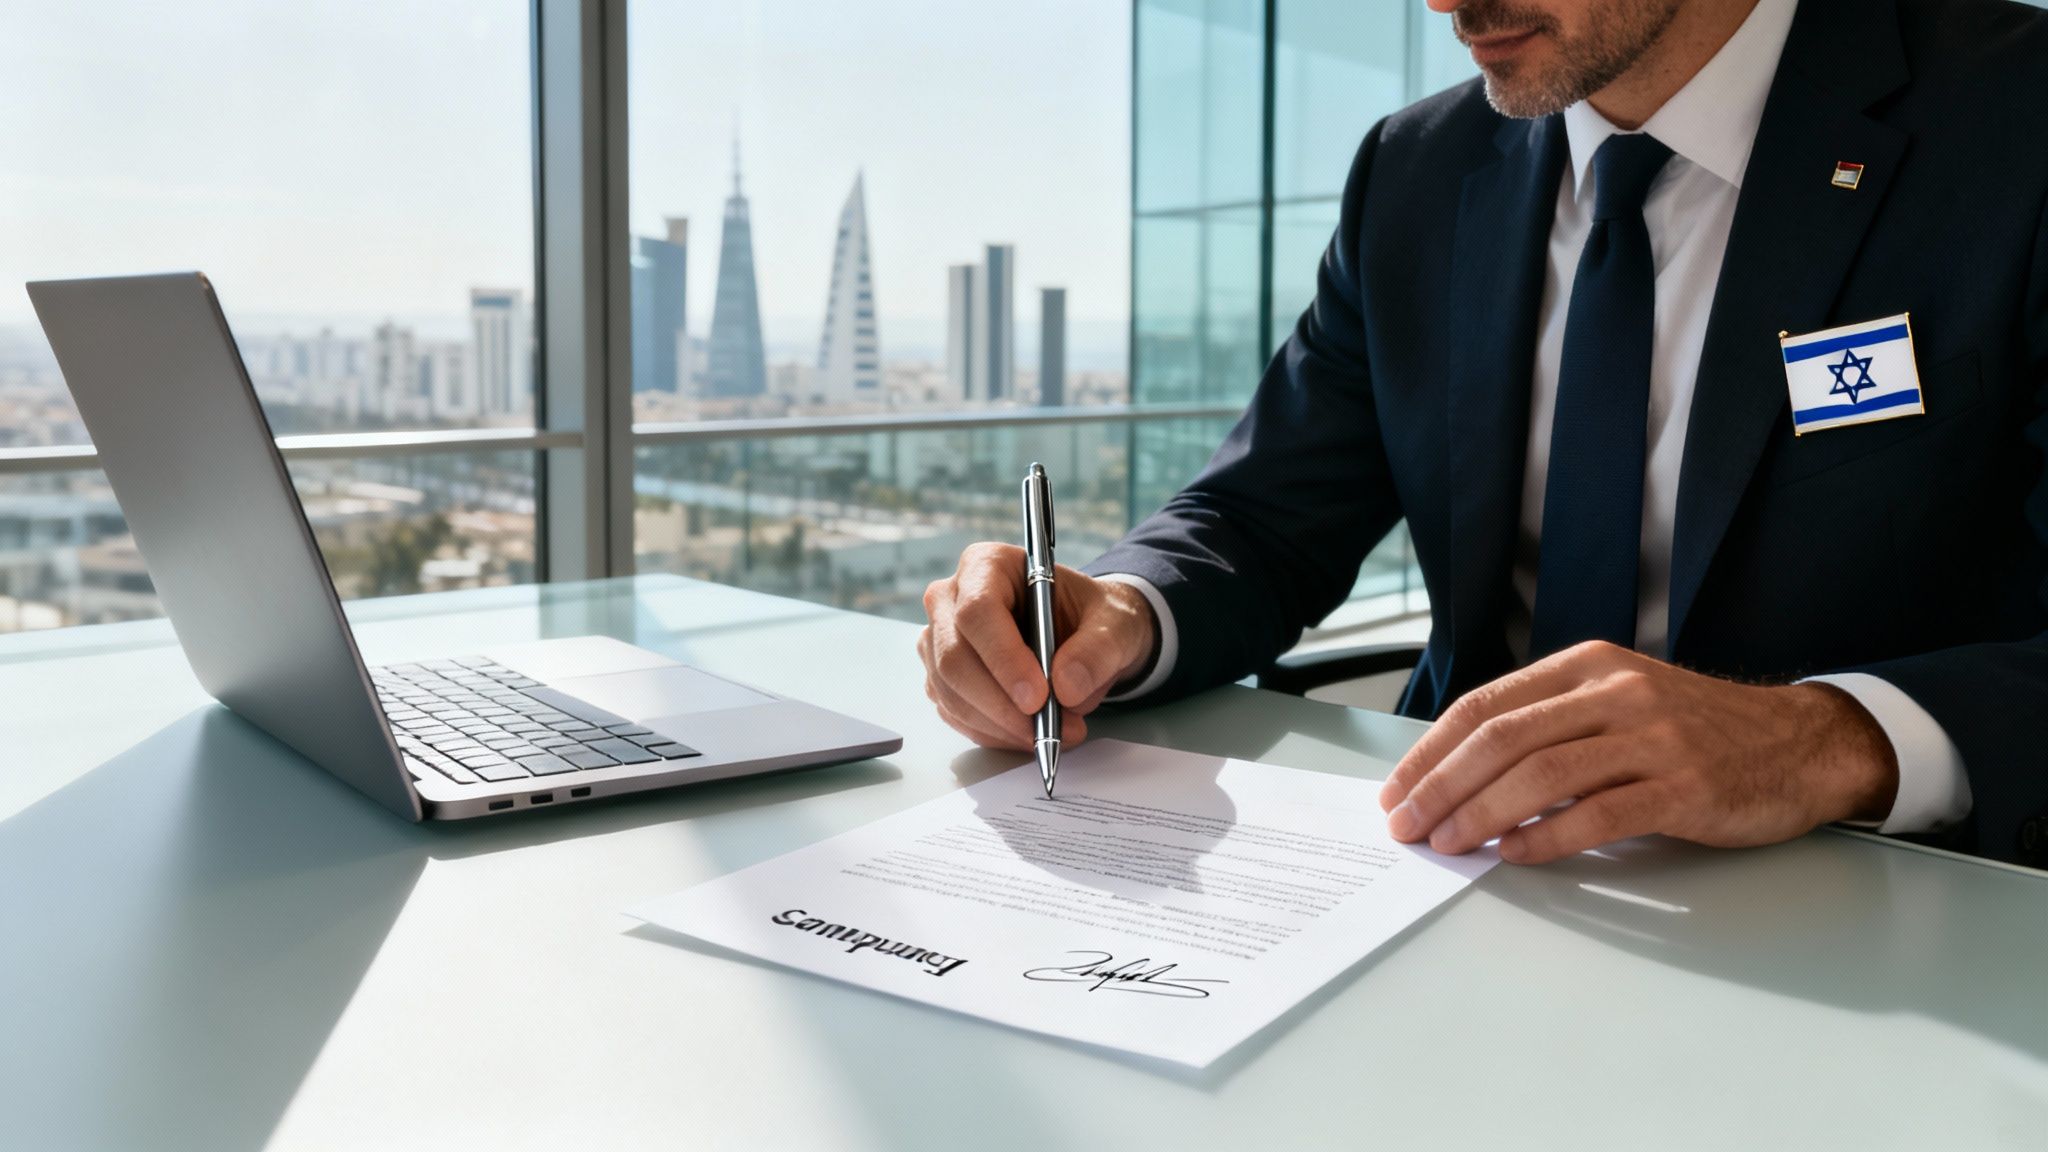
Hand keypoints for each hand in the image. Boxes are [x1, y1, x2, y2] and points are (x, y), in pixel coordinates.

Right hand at [919, 543, 1158, 749]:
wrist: (1085, 637)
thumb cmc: (1093, 617)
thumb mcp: (1115, 623)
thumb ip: (1098, 650)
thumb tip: (1066, 687)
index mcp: (987, 565)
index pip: (978, 610)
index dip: (1003, 657)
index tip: (1037, 697)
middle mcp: (951, 599)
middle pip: (954, 658)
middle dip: (1002, 704)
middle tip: (1049, 728)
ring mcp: (939, 641)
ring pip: (951, 693)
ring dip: (1001, 725)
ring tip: (1054, 732)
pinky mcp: (942, 679)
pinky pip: (956, 714)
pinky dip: (994, 733)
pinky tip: (1028, 733)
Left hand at [1376, 642, 1899, 863]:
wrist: (1800, 744)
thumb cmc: (1696, 731)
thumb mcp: (1619, 701)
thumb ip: (1551, 725)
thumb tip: (1462, 775)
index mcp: (1587, 666)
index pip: (1486, 706)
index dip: (1430, 751)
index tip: (1396, 791)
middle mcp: (1615, 692)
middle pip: (1503, 739)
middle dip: (1441, 786)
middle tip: (1406, 826)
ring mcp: (1652, 737)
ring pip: (1542, 774)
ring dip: (1482, 814)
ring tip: (1448, 844)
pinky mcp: (1684, 786)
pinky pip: (1598, 814)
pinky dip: (1547, 837)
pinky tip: (1515, 855)